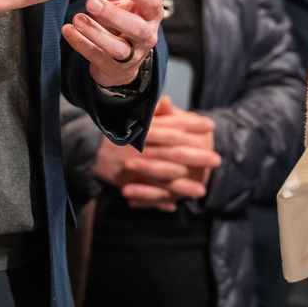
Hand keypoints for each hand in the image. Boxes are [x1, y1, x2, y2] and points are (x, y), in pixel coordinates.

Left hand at [63, 0, 162, 87]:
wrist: (121, 61)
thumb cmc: (121, 21)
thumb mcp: (119, 3)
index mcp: (151, 14)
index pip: (153, 1)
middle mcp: (146, 35)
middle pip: (136, 27)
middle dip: (114, 14)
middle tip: (91, 2)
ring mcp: (132, 55)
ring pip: (117, 47)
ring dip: (95, 32)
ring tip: (77, 18)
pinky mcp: (113, 67)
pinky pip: (96, 56)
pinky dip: (81, 43)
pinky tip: (68, 30)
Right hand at [92, 98, 219, 210]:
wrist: (91, 151)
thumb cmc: (121, 131)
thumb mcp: (133, 116)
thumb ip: (153, 111)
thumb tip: (169, 101)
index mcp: (142, 128)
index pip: (171, 126)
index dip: (192, 124)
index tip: (211, 125)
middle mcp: (138, 147)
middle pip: (171, 152)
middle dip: (195, 156)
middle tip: (216, 160)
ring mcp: (132, 166)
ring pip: (161, 176)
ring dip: (182, 185)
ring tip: (202, 190)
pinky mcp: (127, 182)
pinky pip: (146, 192)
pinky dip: (160, 200)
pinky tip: (175, 205)